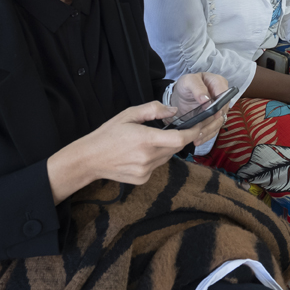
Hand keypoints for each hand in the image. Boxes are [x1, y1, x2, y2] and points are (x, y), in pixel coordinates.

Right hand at [56, 99, 213, 191]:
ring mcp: (146, 171)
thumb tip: (174, 111)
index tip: (200, 125)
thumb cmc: (108, 134)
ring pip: (168, 157)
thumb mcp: (129, 114)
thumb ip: (153, 109)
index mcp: (146, 139)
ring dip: (168, 147)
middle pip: (176, 147)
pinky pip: (158, 166)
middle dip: (181, 137)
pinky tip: (143, 152)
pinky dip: (157, 158)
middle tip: (180, 128)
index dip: (193, 132)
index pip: (179, 138)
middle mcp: (148, 157)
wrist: (89, 159)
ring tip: (153, 139)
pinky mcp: (143, 179)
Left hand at [170, 71, 231, 141]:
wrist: (181, 95)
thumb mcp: (189, 81)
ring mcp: (219, 108)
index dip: (220, 104)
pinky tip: (198, 140)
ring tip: (197, 137)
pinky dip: (206, 135)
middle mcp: (222, 96)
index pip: (224, 93)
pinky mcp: (214, 119)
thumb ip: (198, 88)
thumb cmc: (186, 85)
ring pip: (219, 122)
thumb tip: (206, 99)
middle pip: (223, 110)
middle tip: (200, 129)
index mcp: (218, 83)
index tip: (214, 114)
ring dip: (208, 131)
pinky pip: (214, 128)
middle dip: (212, 122)